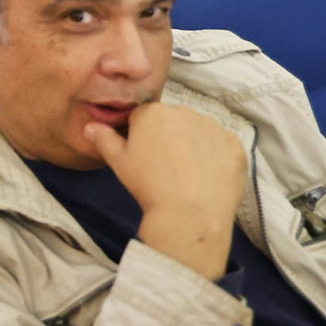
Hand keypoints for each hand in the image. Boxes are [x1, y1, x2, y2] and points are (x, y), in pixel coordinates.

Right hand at [85, 102, 246, 279]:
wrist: (190, 214)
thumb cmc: (148, 186)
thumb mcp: (118, 163)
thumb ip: (104, 139)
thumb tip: (90, 127)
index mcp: (153, 112)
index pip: (144, 117)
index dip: (142, 138)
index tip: (144, 158)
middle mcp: (184, 112)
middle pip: (173, 121)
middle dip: (169, 137)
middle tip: (166, 168)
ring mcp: (213, 127)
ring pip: (199, 132)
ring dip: (194, 145)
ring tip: (188, 175)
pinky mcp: (235, 145)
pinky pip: (222, 146)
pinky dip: (216, 158)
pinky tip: (208, 178)